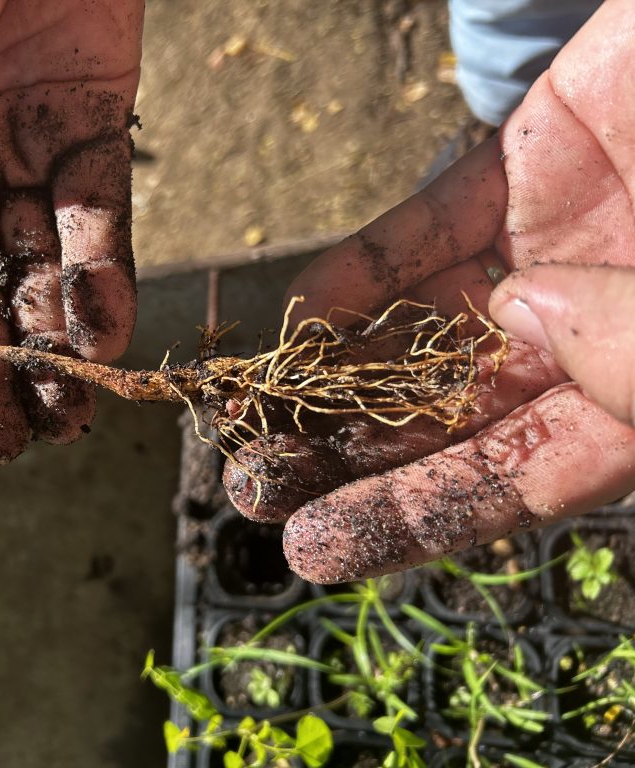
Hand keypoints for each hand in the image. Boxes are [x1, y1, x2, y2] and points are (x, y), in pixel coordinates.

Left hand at [223, 0, 634, 582]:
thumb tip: (520, 321)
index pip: (516, 478)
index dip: (412, 516)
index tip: (314, 550)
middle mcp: (591, 332)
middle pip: (447, 412)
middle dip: (347, 453)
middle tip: (252, 488)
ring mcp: (552, 251)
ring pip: (420, 328)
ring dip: (334, 370)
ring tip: (248, 415)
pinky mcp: (522, 169)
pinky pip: (425, 230)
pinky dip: (363, 268)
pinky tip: (298, 314)